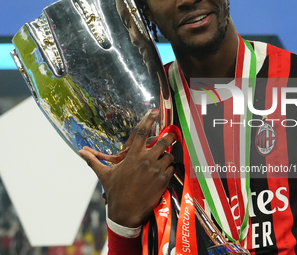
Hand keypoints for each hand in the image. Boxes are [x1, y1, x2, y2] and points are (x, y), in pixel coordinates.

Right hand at [79, 109, 176, 227]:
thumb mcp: (104, 174)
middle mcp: (147, 160)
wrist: (126, 213)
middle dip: (170, 136)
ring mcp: (157, 170)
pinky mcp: (163, 180)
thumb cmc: (115, 192)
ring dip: (168, 154)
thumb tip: (80, 152)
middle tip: (172, 134)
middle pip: (164, 141)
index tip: (155, 111)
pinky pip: (172, 168)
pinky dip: (169, 167)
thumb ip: (94, 161)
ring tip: (164, 157)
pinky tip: (163, 170)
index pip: (142, 132)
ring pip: (169, 155)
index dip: (149, 119)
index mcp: (133, 156)